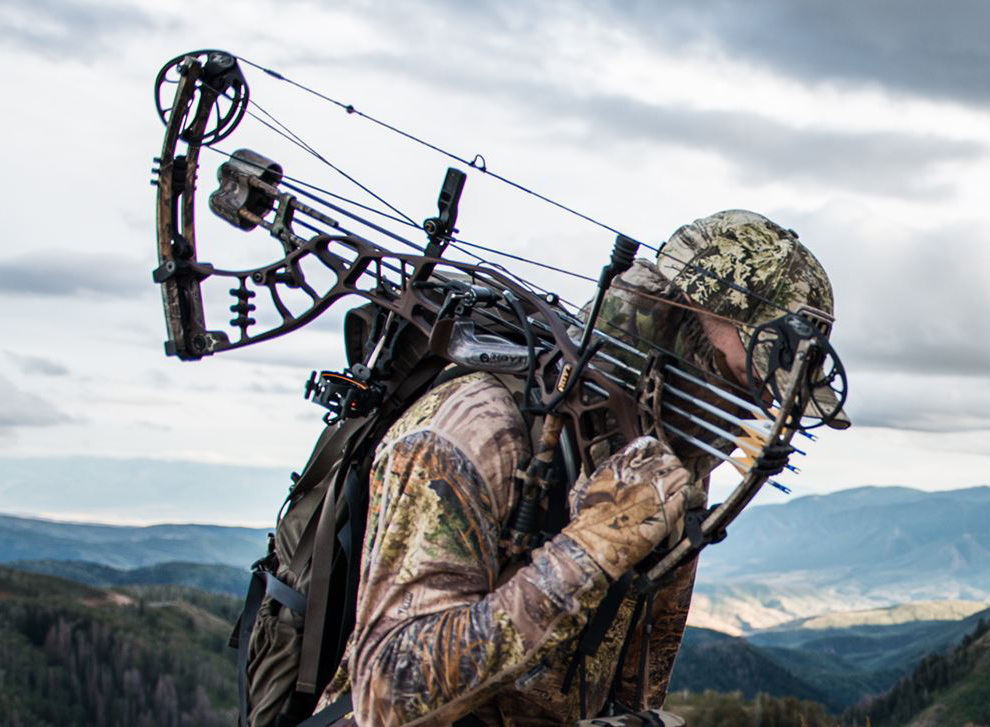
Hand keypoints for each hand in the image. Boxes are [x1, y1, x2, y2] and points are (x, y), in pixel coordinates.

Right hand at [562, 436, 699, 579]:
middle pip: (668, 460)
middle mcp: (639, 476)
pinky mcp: (667, 513)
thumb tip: (601, 461)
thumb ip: (603, 472)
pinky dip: (694, 496)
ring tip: (683, 487)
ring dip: (684, 481)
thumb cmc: (587, 523)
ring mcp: (655, 493)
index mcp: (620, 466)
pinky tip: (694, 499)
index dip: (659, 451)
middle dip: (672, 467)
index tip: (661, 456)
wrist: (593, 547)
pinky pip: (689, 495)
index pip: (649, 446)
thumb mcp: (588, 487)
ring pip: (682, 475)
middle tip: (672, 476)